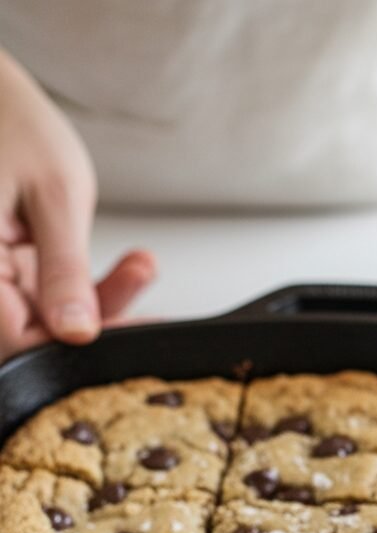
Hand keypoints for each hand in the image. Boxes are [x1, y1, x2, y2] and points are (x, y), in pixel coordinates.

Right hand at [0, 50, 155, 360]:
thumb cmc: (9, 122)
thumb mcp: (52, 194)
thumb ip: (63, 269)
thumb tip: (76, 332)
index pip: (15, 337)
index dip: (69, 348)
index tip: (122, 334)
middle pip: (32, 338)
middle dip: (97, 324)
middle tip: (144, 302)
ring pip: (49, 324)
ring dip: (103, 305)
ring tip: (140, 266)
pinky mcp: (13, 277)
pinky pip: (53, 303)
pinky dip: (93, 291)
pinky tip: (132, 267)